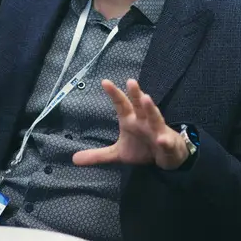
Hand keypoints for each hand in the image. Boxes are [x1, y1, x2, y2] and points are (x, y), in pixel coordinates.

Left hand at [73, 79, 189, 170]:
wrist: (166, 156)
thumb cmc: (142, 148)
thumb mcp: (117, 153)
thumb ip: (97, 155)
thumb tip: (73, 159)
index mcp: (130, 120)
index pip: (121, 104)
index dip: (114, 94)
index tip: (104, 82)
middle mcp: (143, 121)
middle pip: (139, 105)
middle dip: (135, 94)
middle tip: (131, 81)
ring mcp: (157, 130)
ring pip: (154, 117)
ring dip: (150, 108)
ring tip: (146, 98)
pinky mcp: (167, 143)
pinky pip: (166, 141)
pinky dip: (164, 140)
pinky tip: (161, 139)